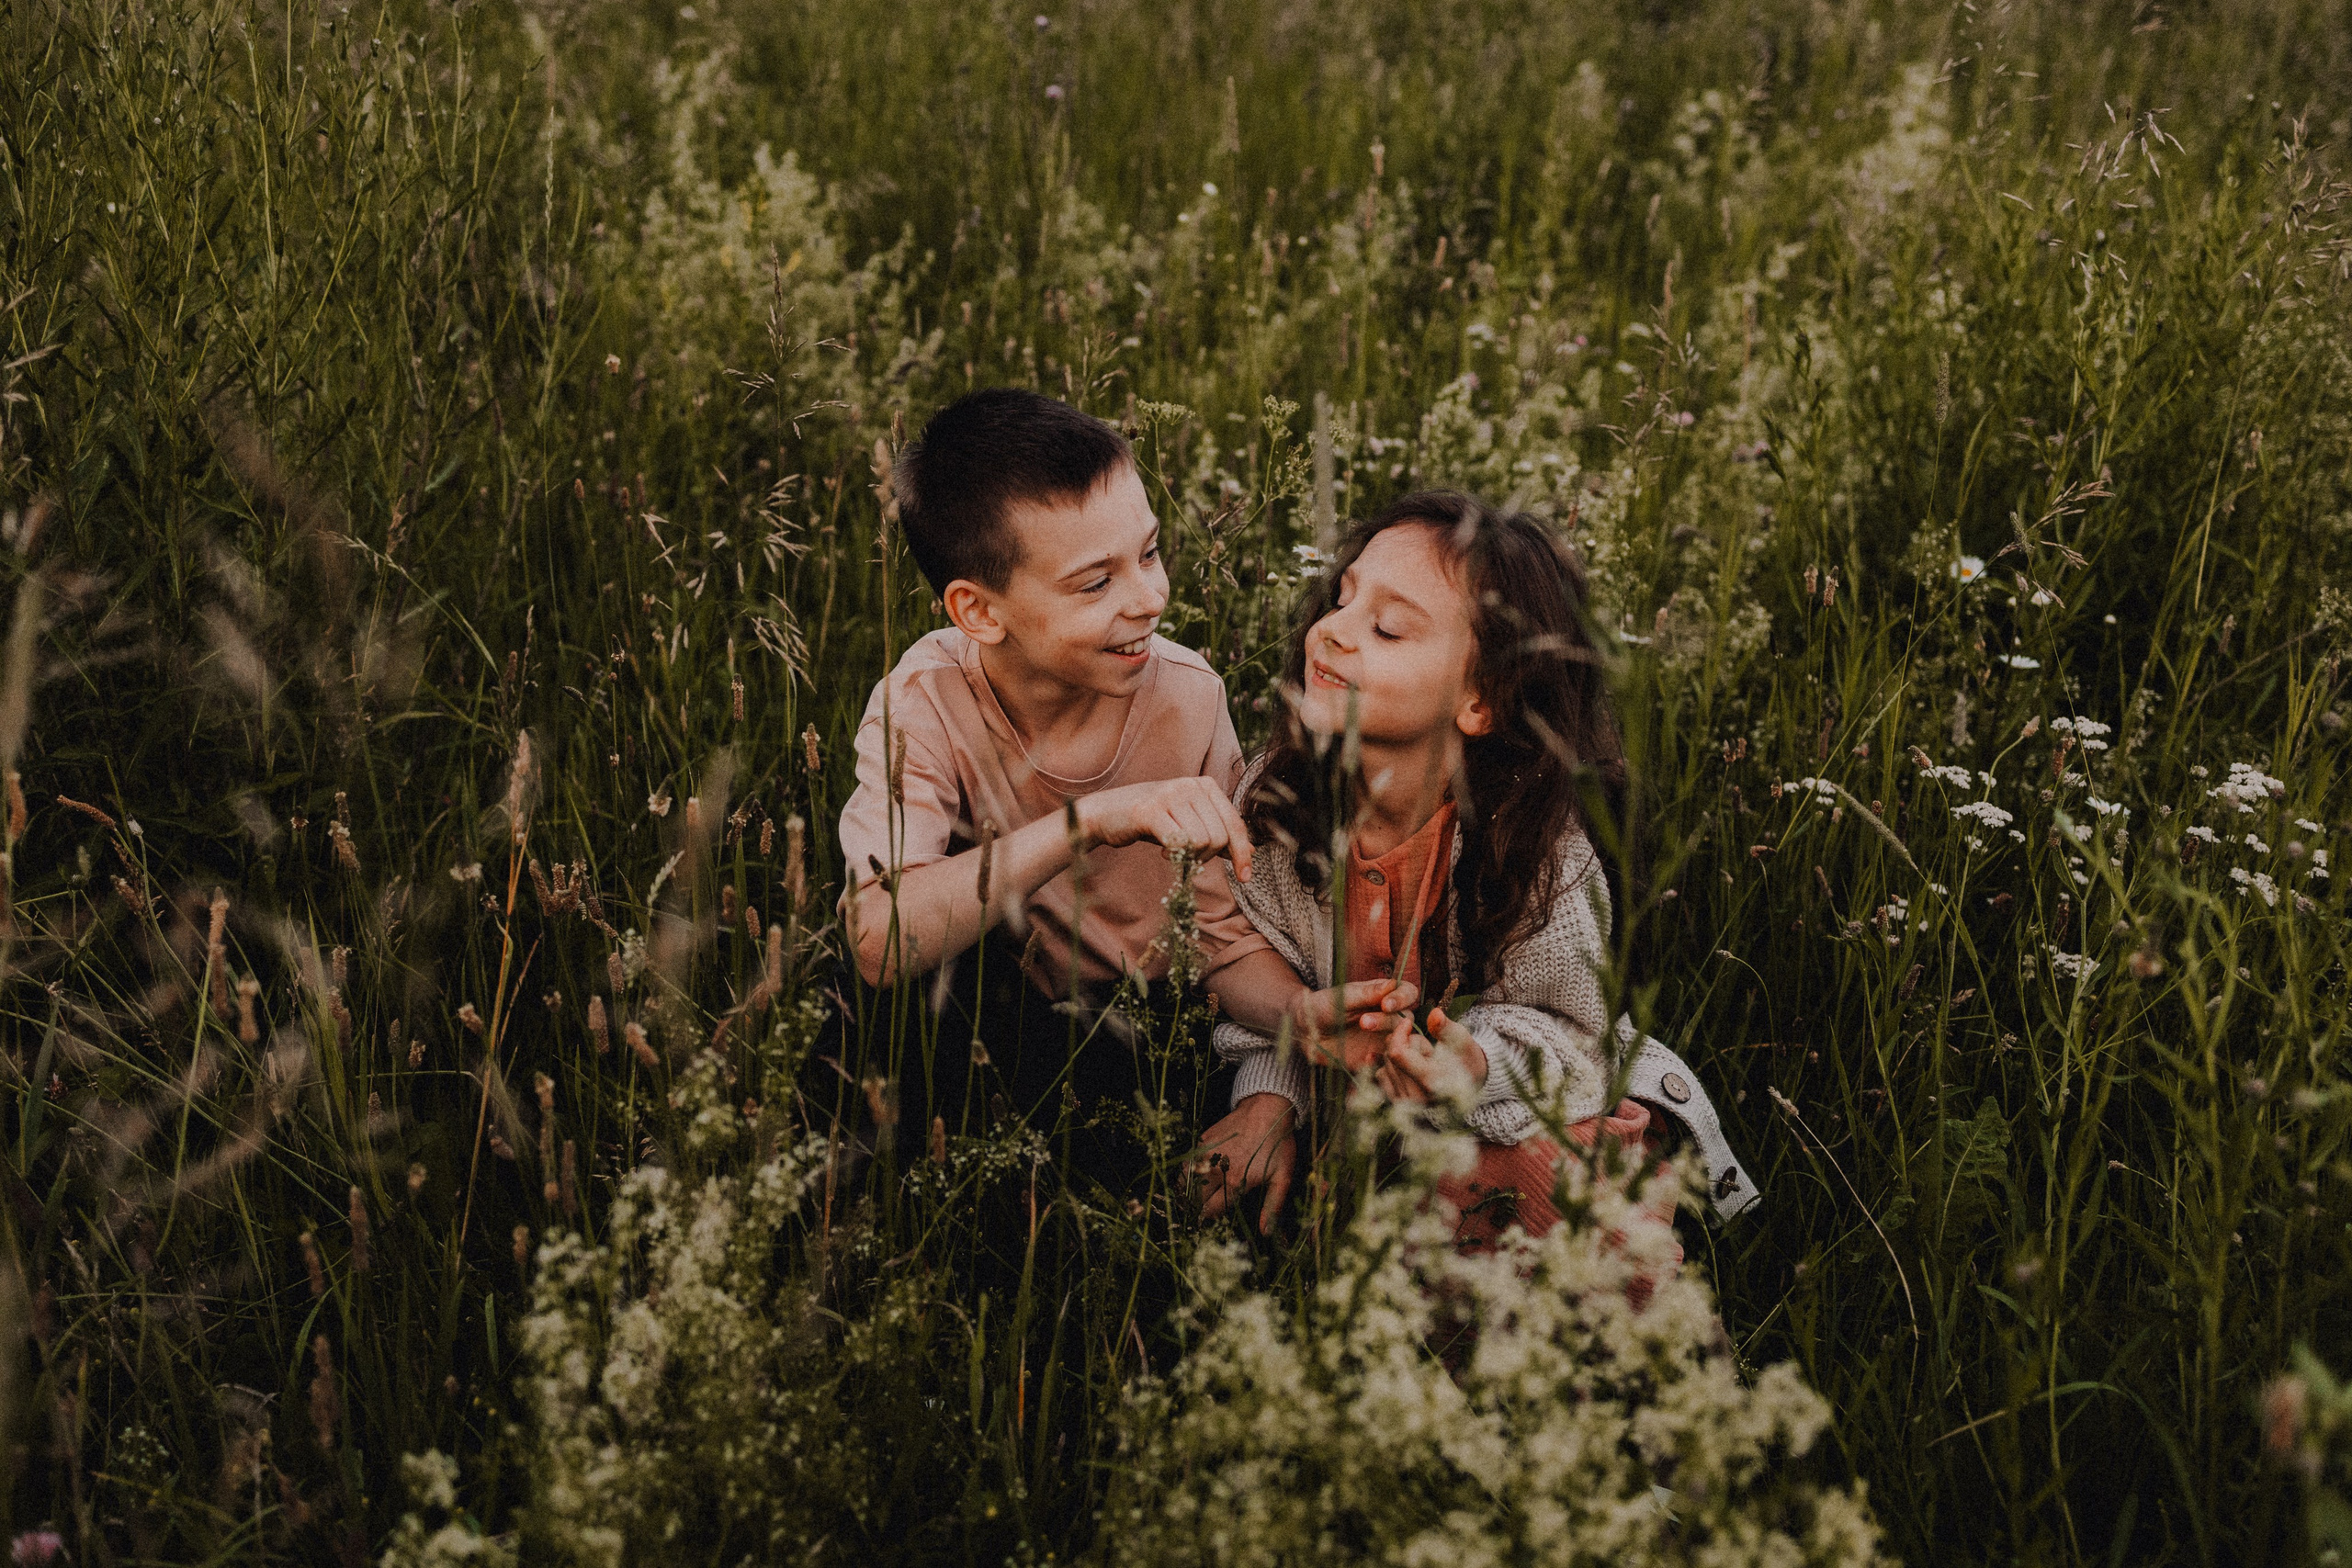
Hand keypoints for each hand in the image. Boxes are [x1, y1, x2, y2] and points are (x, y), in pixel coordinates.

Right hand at [1076, 777, 1253, 881]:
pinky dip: (1174, 855)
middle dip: (1207, 857)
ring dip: (1189, 857)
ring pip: (1202, 841)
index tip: (1245, 877)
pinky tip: (1162, 852)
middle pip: (1220, 836)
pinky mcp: (1151, 810)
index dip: (1243, 853)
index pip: (1235, 824)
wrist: (1106, 814)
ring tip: (1172, 852)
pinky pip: (1179, 842)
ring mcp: (1170, 794)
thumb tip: (1252, 851)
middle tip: (1187, 857)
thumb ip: (1219, 835)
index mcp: (1205, 785)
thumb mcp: (1189, 824)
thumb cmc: (1151, 820)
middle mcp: (1190, 784)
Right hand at [1193, 1093, 1297, 1230]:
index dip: (1210, 1218)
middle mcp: (1215, 1169)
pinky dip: (1189, 1172)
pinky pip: (1188, 1162)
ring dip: (1188, 1190)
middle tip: (1202, 1211)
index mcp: (1234, 1182)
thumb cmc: (1277, 1145)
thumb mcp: (1282, 1177)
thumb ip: (1273, 1207)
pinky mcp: (1203, 1140)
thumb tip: (1267, 1234)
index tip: (1214, 1219)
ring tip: (1196, 1196)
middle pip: (1194, 1198)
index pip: (1210, 1210)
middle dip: (1196, 1208)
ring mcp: (1206, 1153)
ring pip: (1185, 1180)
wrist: (1267, 1109)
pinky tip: (1199, 1175)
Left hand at [1288, 978, 1418, 1069]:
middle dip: (1387, 1021)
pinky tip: (1365, 1059)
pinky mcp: (1377, 1058)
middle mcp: (1389, 1017)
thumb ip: (1366, 993)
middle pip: (1405, 1019)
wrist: (1305, 1031)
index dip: (1402, 998)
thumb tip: (1392, 985)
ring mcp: (1384, 1038)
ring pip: (1402, 1042)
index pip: (1408, 993)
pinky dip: (1381, 1061)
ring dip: (1390, 1042)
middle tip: (1364, 1022)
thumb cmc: (1322, 1006)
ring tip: (1365, 1040)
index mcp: (1384, 996)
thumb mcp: (1342, 997)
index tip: (1386, 1005)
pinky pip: (1389, 1063)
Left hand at [1373, 1007, 1488, 1104]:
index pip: (1398, 1053)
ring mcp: (1404, 1103)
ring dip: (1399, 1054)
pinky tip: (1408, 1064)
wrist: (1471, 1084)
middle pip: (1390, 1055)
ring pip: (1384, 1063)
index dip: (1400, 1032)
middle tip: (1426, 1047)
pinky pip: (1380, 1074)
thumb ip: (1446, 1028)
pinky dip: (1391, 1065)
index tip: (1408, 1022)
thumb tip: (1435, 1013)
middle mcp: (1415, 1096)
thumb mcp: (1461, 1040)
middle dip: (1404, 1043)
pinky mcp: (1395, 1104)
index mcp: (1431, 1081)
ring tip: (1422, 1059)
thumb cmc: (1466, 1058)